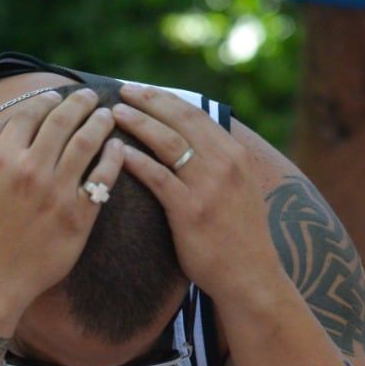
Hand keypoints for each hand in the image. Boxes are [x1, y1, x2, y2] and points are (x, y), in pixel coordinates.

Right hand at [0, 88, 125, 335]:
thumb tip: (11, 116)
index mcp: (1, 159)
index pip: (30, 113)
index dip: (47, 99)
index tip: (58, 95)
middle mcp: (30, 170)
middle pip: (62, 121)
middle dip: (80, 102)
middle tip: (91, 97)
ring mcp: (56, 192)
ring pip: (87, 142)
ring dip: (101, 122)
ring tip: (108, 116)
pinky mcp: (78, 215)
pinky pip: (103, 177)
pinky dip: (114, 157)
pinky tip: (118, 148)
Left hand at [113, 84, 278, 304]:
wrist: (250, 275)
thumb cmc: (237, 237)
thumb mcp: (238, 190)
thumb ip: (218, 165)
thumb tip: (192, 144)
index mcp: (235, 155)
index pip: (196, 115)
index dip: (165, 99)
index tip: (142, 90)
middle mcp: (225, 163)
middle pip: (180, 120)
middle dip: (149, 101)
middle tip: (121, 90)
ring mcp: (208, 186)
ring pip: (168, 142)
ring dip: (139, 123)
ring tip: (114, 113)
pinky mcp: (191, 210)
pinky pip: (159, 177)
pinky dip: (137, 160)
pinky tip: (119, 152)